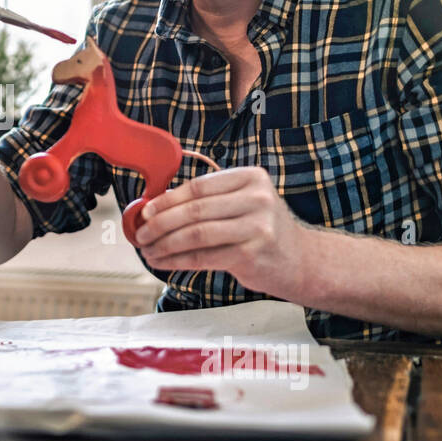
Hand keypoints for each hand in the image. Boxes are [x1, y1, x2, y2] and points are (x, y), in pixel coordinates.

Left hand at [131, 166, 313, 298]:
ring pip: (195, 235)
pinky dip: (177, 260)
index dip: (167, 199)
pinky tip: (163, 262)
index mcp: (251, 178)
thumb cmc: (261, 229)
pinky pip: (203, 257)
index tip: (145, 211)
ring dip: (165, 244)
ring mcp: (256, 227)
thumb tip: (156, 206)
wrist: (300, 260)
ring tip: (148, 250)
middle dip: (160, 224)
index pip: (198, 186)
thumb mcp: (244, 203)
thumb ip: (209, 200)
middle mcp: (257, 199)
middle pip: (194, 211)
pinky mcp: (250, 255)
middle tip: (140, 234)